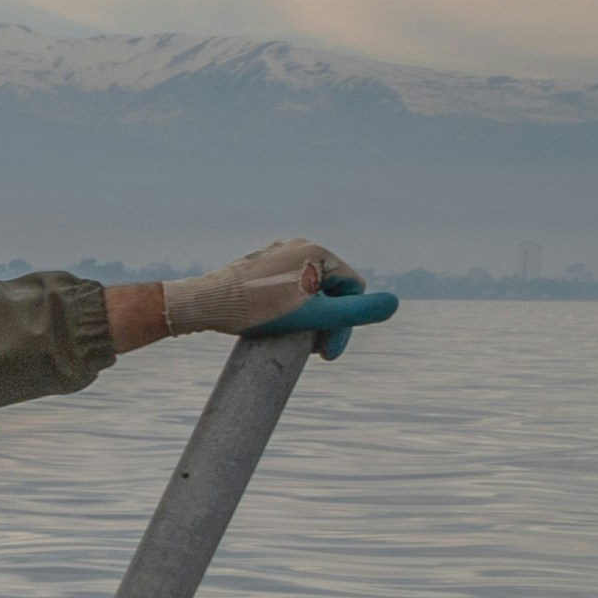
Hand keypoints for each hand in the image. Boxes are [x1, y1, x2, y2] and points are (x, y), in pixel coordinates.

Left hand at [159, 237, 357, 336]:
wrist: (202, 305)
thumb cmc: (257, 311)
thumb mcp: (314, 316)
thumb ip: (356, 312)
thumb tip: (394, 303)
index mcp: (317, 251)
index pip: (352, 290)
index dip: (345, 323)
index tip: (325, 352)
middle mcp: (298, 245)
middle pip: (329, 290)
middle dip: (326, 321)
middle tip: (312, 351)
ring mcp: (275, 252)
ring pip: (307, 290)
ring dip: (308, 316)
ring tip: (292, 339)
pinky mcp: (256, 263)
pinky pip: (285, 287)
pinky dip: (287, 307)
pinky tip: (274, 324)